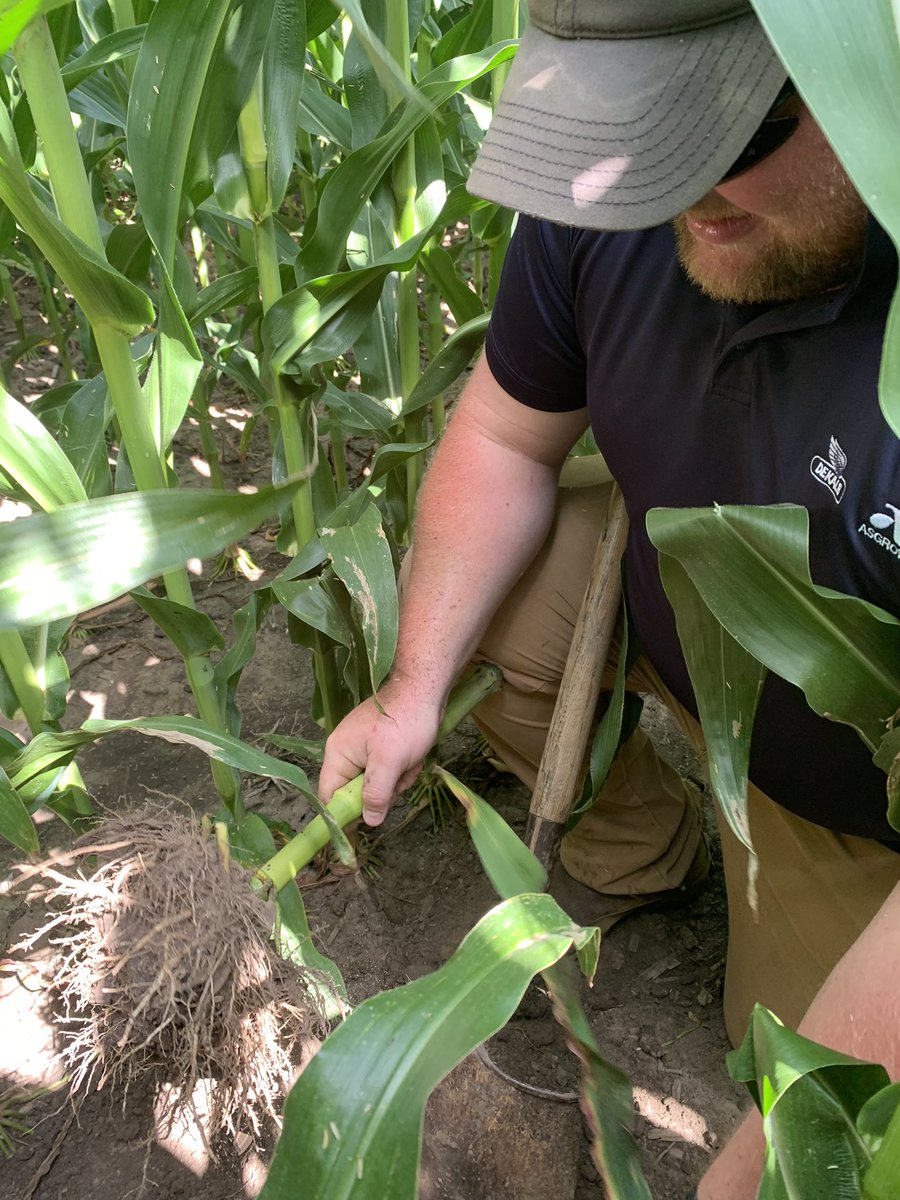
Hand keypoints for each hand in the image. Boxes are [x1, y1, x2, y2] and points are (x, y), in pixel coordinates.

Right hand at [318, 677, 443, 825]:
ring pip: (379, 782)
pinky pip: (390, 770)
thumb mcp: (390, 762)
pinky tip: (415, 754)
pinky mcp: (383, 745)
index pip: (329, 795)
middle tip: (399, 776)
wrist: (425, 686)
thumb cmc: (405, 721)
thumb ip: (376, 793)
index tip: (360, 831)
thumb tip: (369, 822)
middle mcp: (347, 751)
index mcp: (339, 753)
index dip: (342, 815)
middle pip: (358, 791)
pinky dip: (405, 767)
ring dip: (398, 778)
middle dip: (384, 790)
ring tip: (411, 760)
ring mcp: (366, 747)